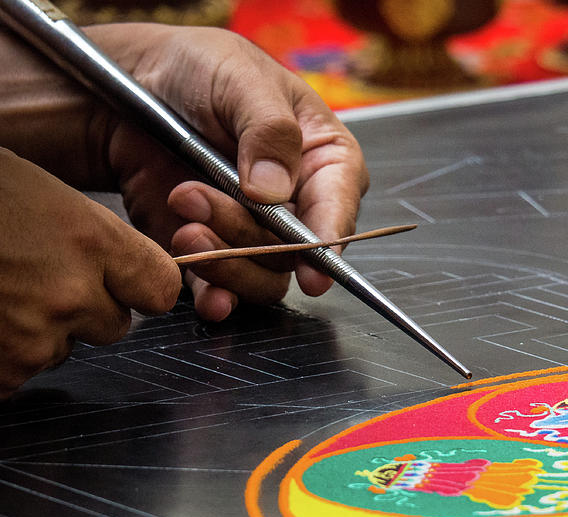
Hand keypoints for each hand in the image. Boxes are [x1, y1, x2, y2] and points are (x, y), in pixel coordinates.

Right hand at [0, 149, 180, 397]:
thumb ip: (92, 241)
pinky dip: (1, 356)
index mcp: (91, 241)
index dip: (142, 285)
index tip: (129, 281)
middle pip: (116, 326)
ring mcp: (33, 340)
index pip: (162, 288)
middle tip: (35, 278)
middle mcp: (72, 296)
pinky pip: (17, 375)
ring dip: (38, 332)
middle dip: (86, 308)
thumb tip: (124, 274)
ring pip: (63, 351)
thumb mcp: (42, 195)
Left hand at [93, 24, 369, 320]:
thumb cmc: (198, 67)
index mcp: (321, 157)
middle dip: (248, 234)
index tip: (312, 263)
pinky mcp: (215, 250)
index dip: (330, 236)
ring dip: (225, 258)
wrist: (127, 84)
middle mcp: (297, 203)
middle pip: (296, 251)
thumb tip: (275, 190)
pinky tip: (205, 294)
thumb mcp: (239, 78)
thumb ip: (268, 130)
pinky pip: (227, 290)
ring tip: (181, 211)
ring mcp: (256, 231)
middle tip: (194, 196)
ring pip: (264, 275)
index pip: (338, 204)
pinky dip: (216, 297)